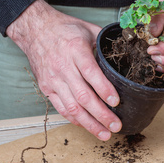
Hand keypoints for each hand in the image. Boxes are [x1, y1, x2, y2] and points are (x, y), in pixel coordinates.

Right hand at [6, 0, 121, 139]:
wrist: (34, 29)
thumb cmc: (64, 29)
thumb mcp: (88, 29)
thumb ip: (105, 43)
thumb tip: (128, 51)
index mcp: (75, 50)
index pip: (91, 73)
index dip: (104, 89)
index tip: (116, 102)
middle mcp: (63, 67)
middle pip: (83, 96)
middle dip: (101, 114)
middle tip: (116, 125)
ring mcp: (53, 79)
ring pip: (72, 107)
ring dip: (89, 123)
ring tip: (105, 133)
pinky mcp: (46, 88)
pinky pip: (61, 107)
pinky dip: (75, 119)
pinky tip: (87, 125)